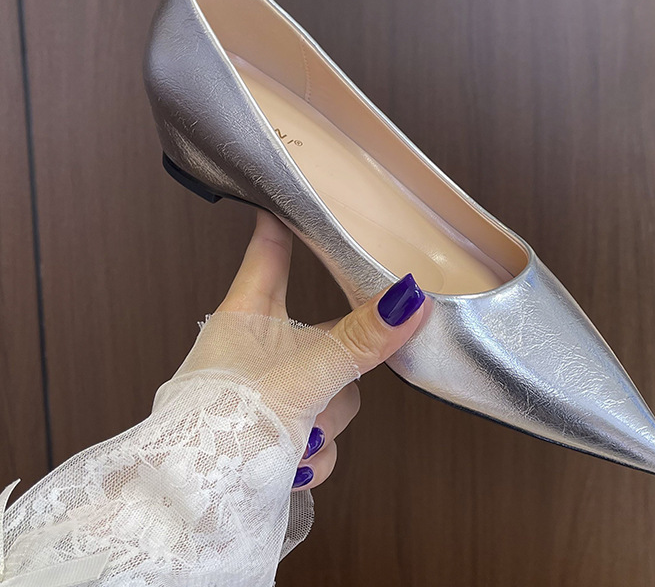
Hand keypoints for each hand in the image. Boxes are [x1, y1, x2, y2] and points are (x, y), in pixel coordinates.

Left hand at [216, 210, 426, 490]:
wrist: (194, 507)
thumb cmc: (218, 428)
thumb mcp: (302, 377)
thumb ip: (359, 341)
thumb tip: (408, 300)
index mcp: (246, 318)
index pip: (270, 254)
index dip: (286, 225)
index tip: (293, 198)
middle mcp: (258, 352)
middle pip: (328, 336)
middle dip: (338, 366)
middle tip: (333, 375)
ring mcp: (272, 396)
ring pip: (334, 392)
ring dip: (325, 421)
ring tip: (299, 436)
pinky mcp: (280, 436)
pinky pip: (322, 434)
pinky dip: (314, 455)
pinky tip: (295, 463)